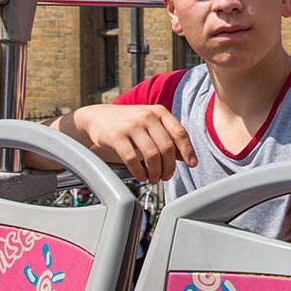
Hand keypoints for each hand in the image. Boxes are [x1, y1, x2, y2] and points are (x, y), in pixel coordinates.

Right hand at [67, 105, 197, 182]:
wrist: (98, 117)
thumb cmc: (129, 122)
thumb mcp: (150, 122)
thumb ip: (167, 136)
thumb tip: (186, 156)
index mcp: (159, 112)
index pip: (179, 132)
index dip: (188, 150)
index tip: (192, 164)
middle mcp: (147, 116)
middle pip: (167, 147)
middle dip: (169, 167)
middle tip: (166, 177)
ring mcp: (132, 126)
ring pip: (152, 155)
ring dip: (155, 172)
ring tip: (153, 179)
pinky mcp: (117, 136)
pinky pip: (132, 159)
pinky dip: (139, 172)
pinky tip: (141, 176)